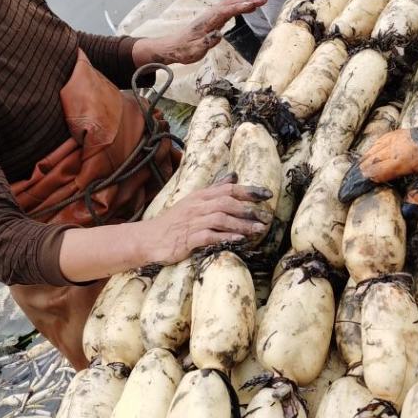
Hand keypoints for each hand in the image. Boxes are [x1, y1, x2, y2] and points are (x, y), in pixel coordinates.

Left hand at [134, 0, 266, 66]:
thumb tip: (219, 34)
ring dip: (243, 0)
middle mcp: (209, 15)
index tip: (254, 4)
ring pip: (228, 3)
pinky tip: (244, 7)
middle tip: (263, 0)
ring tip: (258, 2)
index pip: (227, 11)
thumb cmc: (183, 50)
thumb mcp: (194, 51)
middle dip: (246, 0)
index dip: (241, 6)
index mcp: (207, 21)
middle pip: (229, 3)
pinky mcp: (210, 18)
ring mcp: (210, 15)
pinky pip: (226, 7)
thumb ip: (207, 42)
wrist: (171, 47)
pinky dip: (237, 4)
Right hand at [144, 180, 270, 261]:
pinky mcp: (187, 239)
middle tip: (266, 217)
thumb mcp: (194, 201)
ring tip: (258, 230)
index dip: (249, 190)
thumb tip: (234, 176)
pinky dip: (224, 237)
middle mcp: (197, 206)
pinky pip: (208, 236)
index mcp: (200, 196)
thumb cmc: (175, 221)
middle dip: (248, 209)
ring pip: (220, 219)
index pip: (228, 189)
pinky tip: (238, 240)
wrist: (149, 238)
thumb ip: (215, 189)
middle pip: (226, 202)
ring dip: (241, 224)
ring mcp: (192, 222)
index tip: (267, 195)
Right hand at [340, 117, 417, 205]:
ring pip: (368, 154)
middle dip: (352, 178)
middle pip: (364, 163)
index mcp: (398, 160)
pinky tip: (363, 163)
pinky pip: (374, 146)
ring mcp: (392, 139)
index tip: (345, 197)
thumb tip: (405, 214)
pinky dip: (365, 157)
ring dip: (357, 168)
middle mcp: (391, 148)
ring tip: (349, 181)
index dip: (356, 186)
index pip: (370, 174)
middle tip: (342, 193)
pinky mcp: (394, 135)